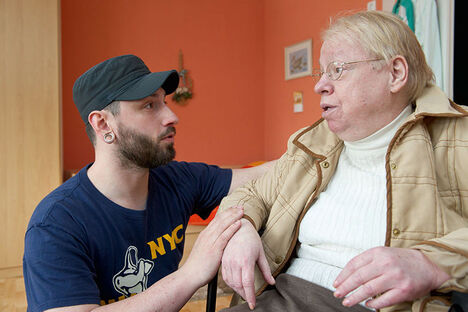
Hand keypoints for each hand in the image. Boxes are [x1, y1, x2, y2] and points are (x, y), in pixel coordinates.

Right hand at [181, 206, 243, 286]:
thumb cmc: (197, 266)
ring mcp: (210, 241)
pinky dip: (232, 228)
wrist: (190, 275)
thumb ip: (211, 244)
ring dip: (233, 216)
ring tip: (242, 211)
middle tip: (240, 206)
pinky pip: (225, 236)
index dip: (226, 213)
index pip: (216, 220)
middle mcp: (207, 235)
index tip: (234, 208)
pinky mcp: (214, 249)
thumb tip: (219, 243)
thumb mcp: (204, 250)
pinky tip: (239, 223)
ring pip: (223, 225)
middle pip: (220, 219)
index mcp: (205, 235)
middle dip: (231, 211)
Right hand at [221, 218, 274, 309]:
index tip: (252, 304)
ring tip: (244, 292)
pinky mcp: (223, 260)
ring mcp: (228, 261)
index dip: (250, 296)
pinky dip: (230, 283)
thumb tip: (272, 282)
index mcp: (246, 261)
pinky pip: (225, 276)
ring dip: (237, 290)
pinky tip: (236, 284)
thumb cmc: (252, 239)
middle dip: (244, 294)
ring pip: (231, 282)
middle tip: (250, 298)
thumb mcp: (261, 254)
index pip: (247, 284)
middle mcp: (235, 262)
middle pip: (238, 285)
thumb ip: (266, 270)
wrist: (240, 227)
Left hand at [333, 247, 449, 308]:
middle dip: (345, 287)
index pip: (354, 264)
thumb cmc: (401, 261)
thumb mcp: (383, 254)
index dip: (343, 275)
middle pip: (359, 277)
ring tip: (347, 302)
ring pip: (368, 289)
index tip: (336, 283)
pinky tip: (367, 304)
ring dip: (355, 297)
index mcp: (378, 253)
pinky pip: (384, 299)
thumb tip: (347, 276)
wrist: (428, 266)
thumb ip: (366, 262)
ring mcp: (395, 277)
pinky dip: (373, 303)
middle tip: (337, 294)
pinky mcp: (404, 290)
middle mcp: (385, 264)